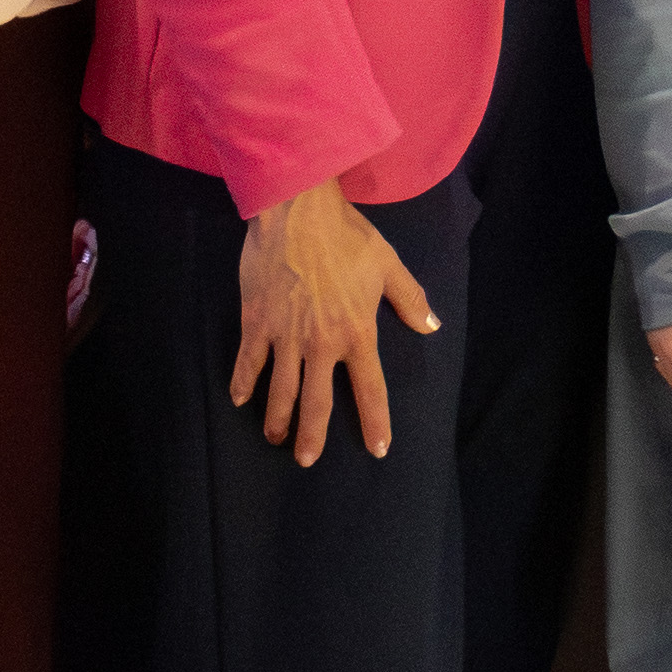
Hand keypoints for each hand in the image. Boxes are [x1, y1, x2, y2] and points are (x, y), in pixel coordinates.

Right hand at [233, 181, 435, 467]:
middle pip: (317, 402)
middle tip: (307, 459)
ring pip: (281, 390)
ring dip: (277, 419)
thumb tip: (431, 327)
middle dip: (312, 435)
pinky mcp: (256, 323)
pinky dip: (243, 383)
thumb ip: (410, 300)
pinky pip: (248, 361)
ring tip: (275, 438)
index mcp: (357, 333)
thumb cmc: (346, 237)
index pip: (370, 389)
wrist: (296, 212)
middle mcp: (321, 344)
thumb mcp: (388, 265)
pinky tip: (240, 400)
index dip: (374, 422)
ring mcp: (285, 336)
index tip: (377, 449)